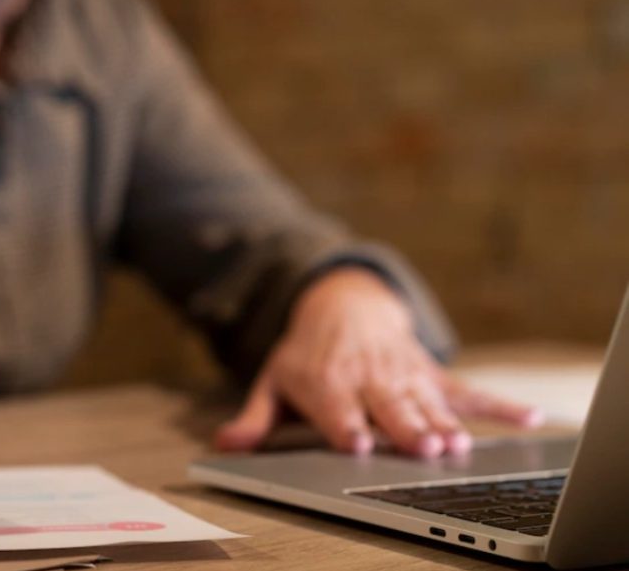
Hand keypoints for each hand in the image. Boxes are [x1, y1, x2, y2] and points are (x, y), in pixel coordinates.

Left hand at [214, 268, 541, 456]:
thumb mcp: (273, 382)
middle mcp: (368, 378)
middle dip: (406, 429)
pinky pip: (469, 390)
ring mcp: (404, 374)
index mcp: (327, 382)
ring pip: (427, 402)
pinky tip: (531, 419)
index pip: (338, 410)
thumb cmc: (306, 355)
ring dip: (445, 423)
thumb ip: (254, 419)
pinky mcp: (431, 373)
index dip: (348, 426)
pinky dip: (501, 405)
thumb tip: (224, 446)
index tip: (360, 444)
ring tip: (461, 446)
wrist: (341, 304)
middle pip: (389, 408)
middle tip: (424, 451)